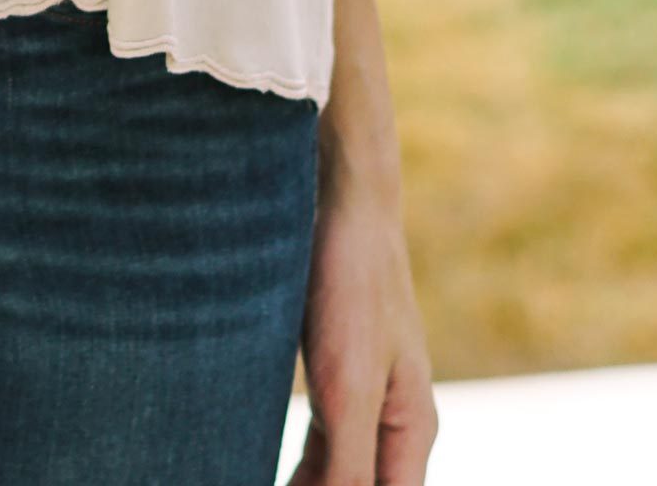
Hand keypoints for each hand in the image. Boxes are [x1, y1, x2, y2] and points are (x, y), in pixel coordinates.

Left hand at [284, 144, 438, 485]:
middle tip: (251, 482)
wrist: (341, 199)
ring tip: (244, 475)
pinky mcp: (335, 373)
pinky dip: (294, 464)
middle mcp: (395, 422)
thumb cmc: (352, 289)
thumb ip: (349, 467)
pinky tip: (251, 460)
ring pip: (336, 472)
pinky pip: (317, 441)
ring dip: (304, 484)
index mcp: (412, 432)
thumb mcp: (348, 387)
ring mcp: (365, 397)